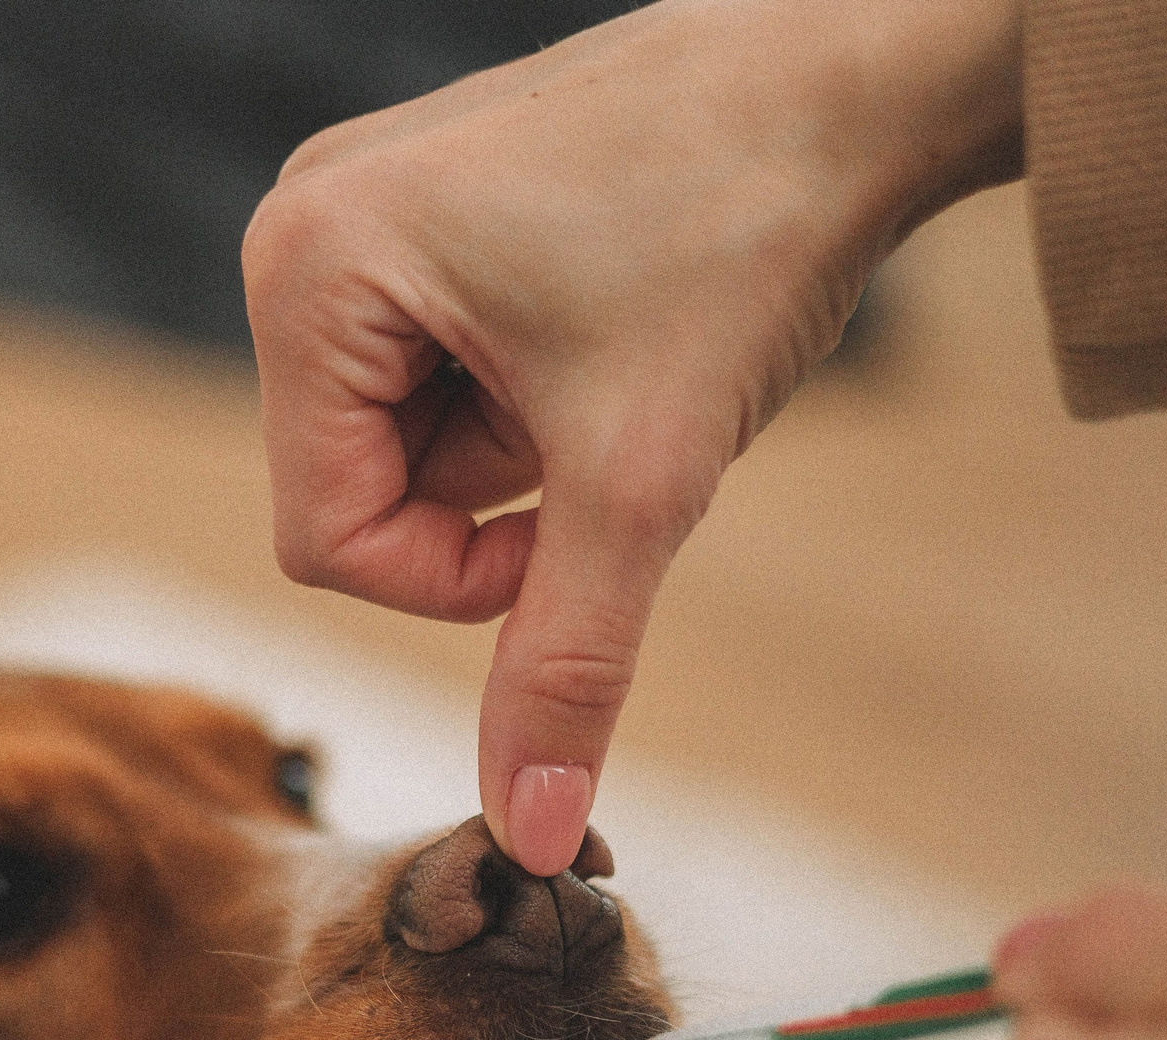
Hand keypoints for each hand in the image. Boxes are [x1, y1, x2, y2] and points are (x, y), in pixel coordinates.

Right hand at [243, 0, 1020, 873]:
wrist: (862, 69)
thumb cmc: (737, 228)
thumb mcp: (639, 482)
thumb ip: (564, 669)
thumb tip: (525, 836)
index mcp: (305, 272)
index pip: (323, 538)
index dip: (456, 580)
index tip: (575, 523)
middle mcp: (304, 227)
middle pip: (353, 490)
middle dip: (490, 503)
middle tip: (602, 431)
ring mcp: (368, 209)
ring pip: (405, 439)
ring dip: (517, 450)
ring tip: (617, 367)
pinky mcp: (430, 205)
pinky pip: (439, 370)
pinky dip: (527, 394)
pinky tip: (607, 334)